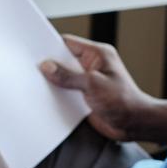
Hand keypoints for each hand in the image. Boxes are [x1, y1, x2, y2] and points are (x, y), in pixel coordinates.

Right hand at [39, 35, 157, 141]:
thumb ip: (68, 75)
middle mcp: (92, 65)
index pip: (68, 43)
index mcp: (97, 54)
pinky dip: (58, 94)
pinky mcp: (85, 95)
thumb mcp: (92, 84)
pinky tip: (47, 98)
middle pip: (64, 59)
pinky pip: (66, 90)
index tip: (35, 51)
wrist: (134, 124)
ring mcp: (88, 80)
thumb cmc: (123, 101)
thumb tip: (47, 66)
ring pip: (64, 76)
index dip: (51, 46)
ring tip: (37, 84)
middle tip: (32, 69)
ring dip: (54, 82)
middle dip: (50, 65)